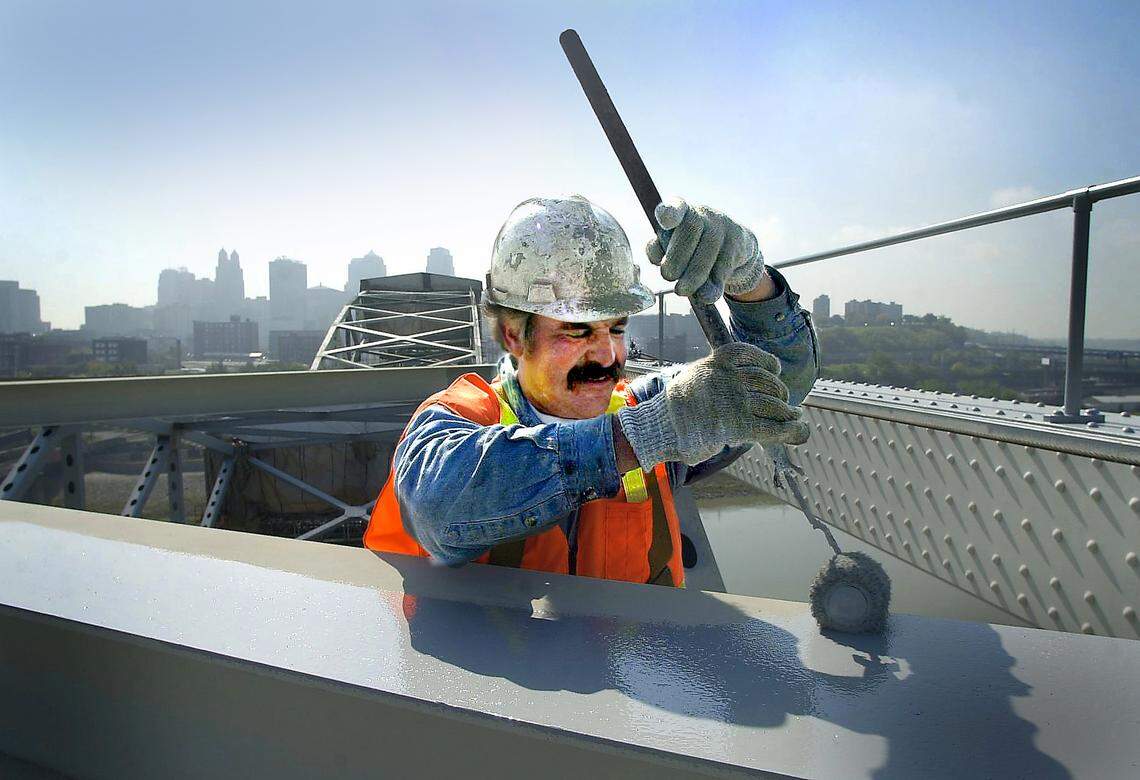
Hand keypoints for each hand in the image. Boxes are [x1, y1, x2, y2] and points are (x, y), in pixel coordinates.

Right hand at [616, 343, 809, 467]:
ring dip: (788, 413)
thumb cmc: (678, 405)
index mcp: (719, 360)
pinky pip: (772, 427)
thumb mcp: (697, 375)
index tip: (775, 371)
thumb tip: (749, 381)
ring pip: (775, 404)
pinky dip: (790, 430)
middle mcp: (730, 377)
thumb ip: (720, 375)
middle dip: (780, 393)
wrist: (660, 426)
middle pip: (768, 382)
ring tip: (794, 418)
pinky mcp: (738, 425)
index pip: (754, 355)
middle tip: (785, 403)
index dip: (769, 364)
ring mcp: (735, 400)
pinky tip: (798, 431)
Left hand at [646, 199, 765, 302]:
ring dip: (692, 276)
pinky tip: (705, 295)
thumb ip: (658, 250)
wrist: (734, 246)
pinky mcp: (737, 244)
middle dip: (676, 258)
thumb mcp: (671, 244)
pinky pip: (722, 268)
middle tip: (667, 276)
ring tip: (681, 290)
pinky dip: (712, 286)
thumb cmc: (691, 245)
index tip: (665, 221)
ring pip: (707, 251)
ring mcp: (722, 227)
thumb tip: (658, 259)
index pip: (676, 206)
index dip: (669, 212)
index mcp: (683, 210)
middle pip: (690, 231)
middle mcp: (703, 213)